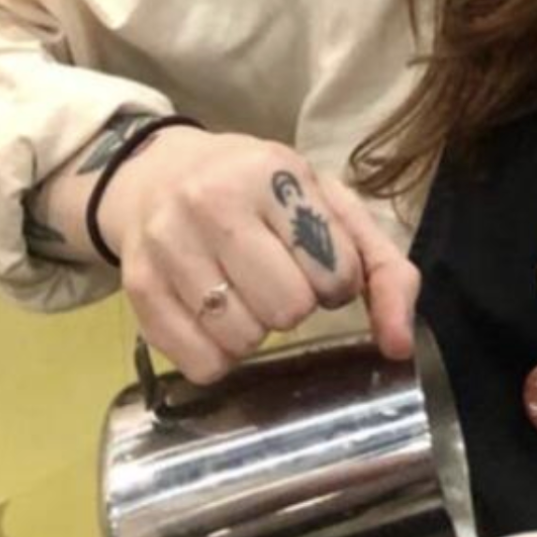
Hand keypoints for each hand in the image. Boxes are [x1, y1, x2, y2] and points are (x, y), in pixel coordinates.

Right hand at [98, 126, 419, 383]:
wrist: (157, 173)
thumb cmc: (260, 194)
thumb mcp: (329, 207)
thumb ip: (384, 270)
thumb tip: (399, 345)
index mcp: (272, 172)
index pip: (335, 273)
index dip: (335, 281)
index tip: (314, 262)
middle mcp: (212, 201)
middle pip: (287, 309)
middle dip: (295, 305)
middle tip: (278, 280)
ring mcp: (167, 244)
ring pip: (241, 340)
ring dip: (255, 331)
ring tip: (244, 295)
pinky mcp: (136, 288)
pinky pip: (198, 364)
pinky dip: (217, 355)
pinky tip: (214, 319)